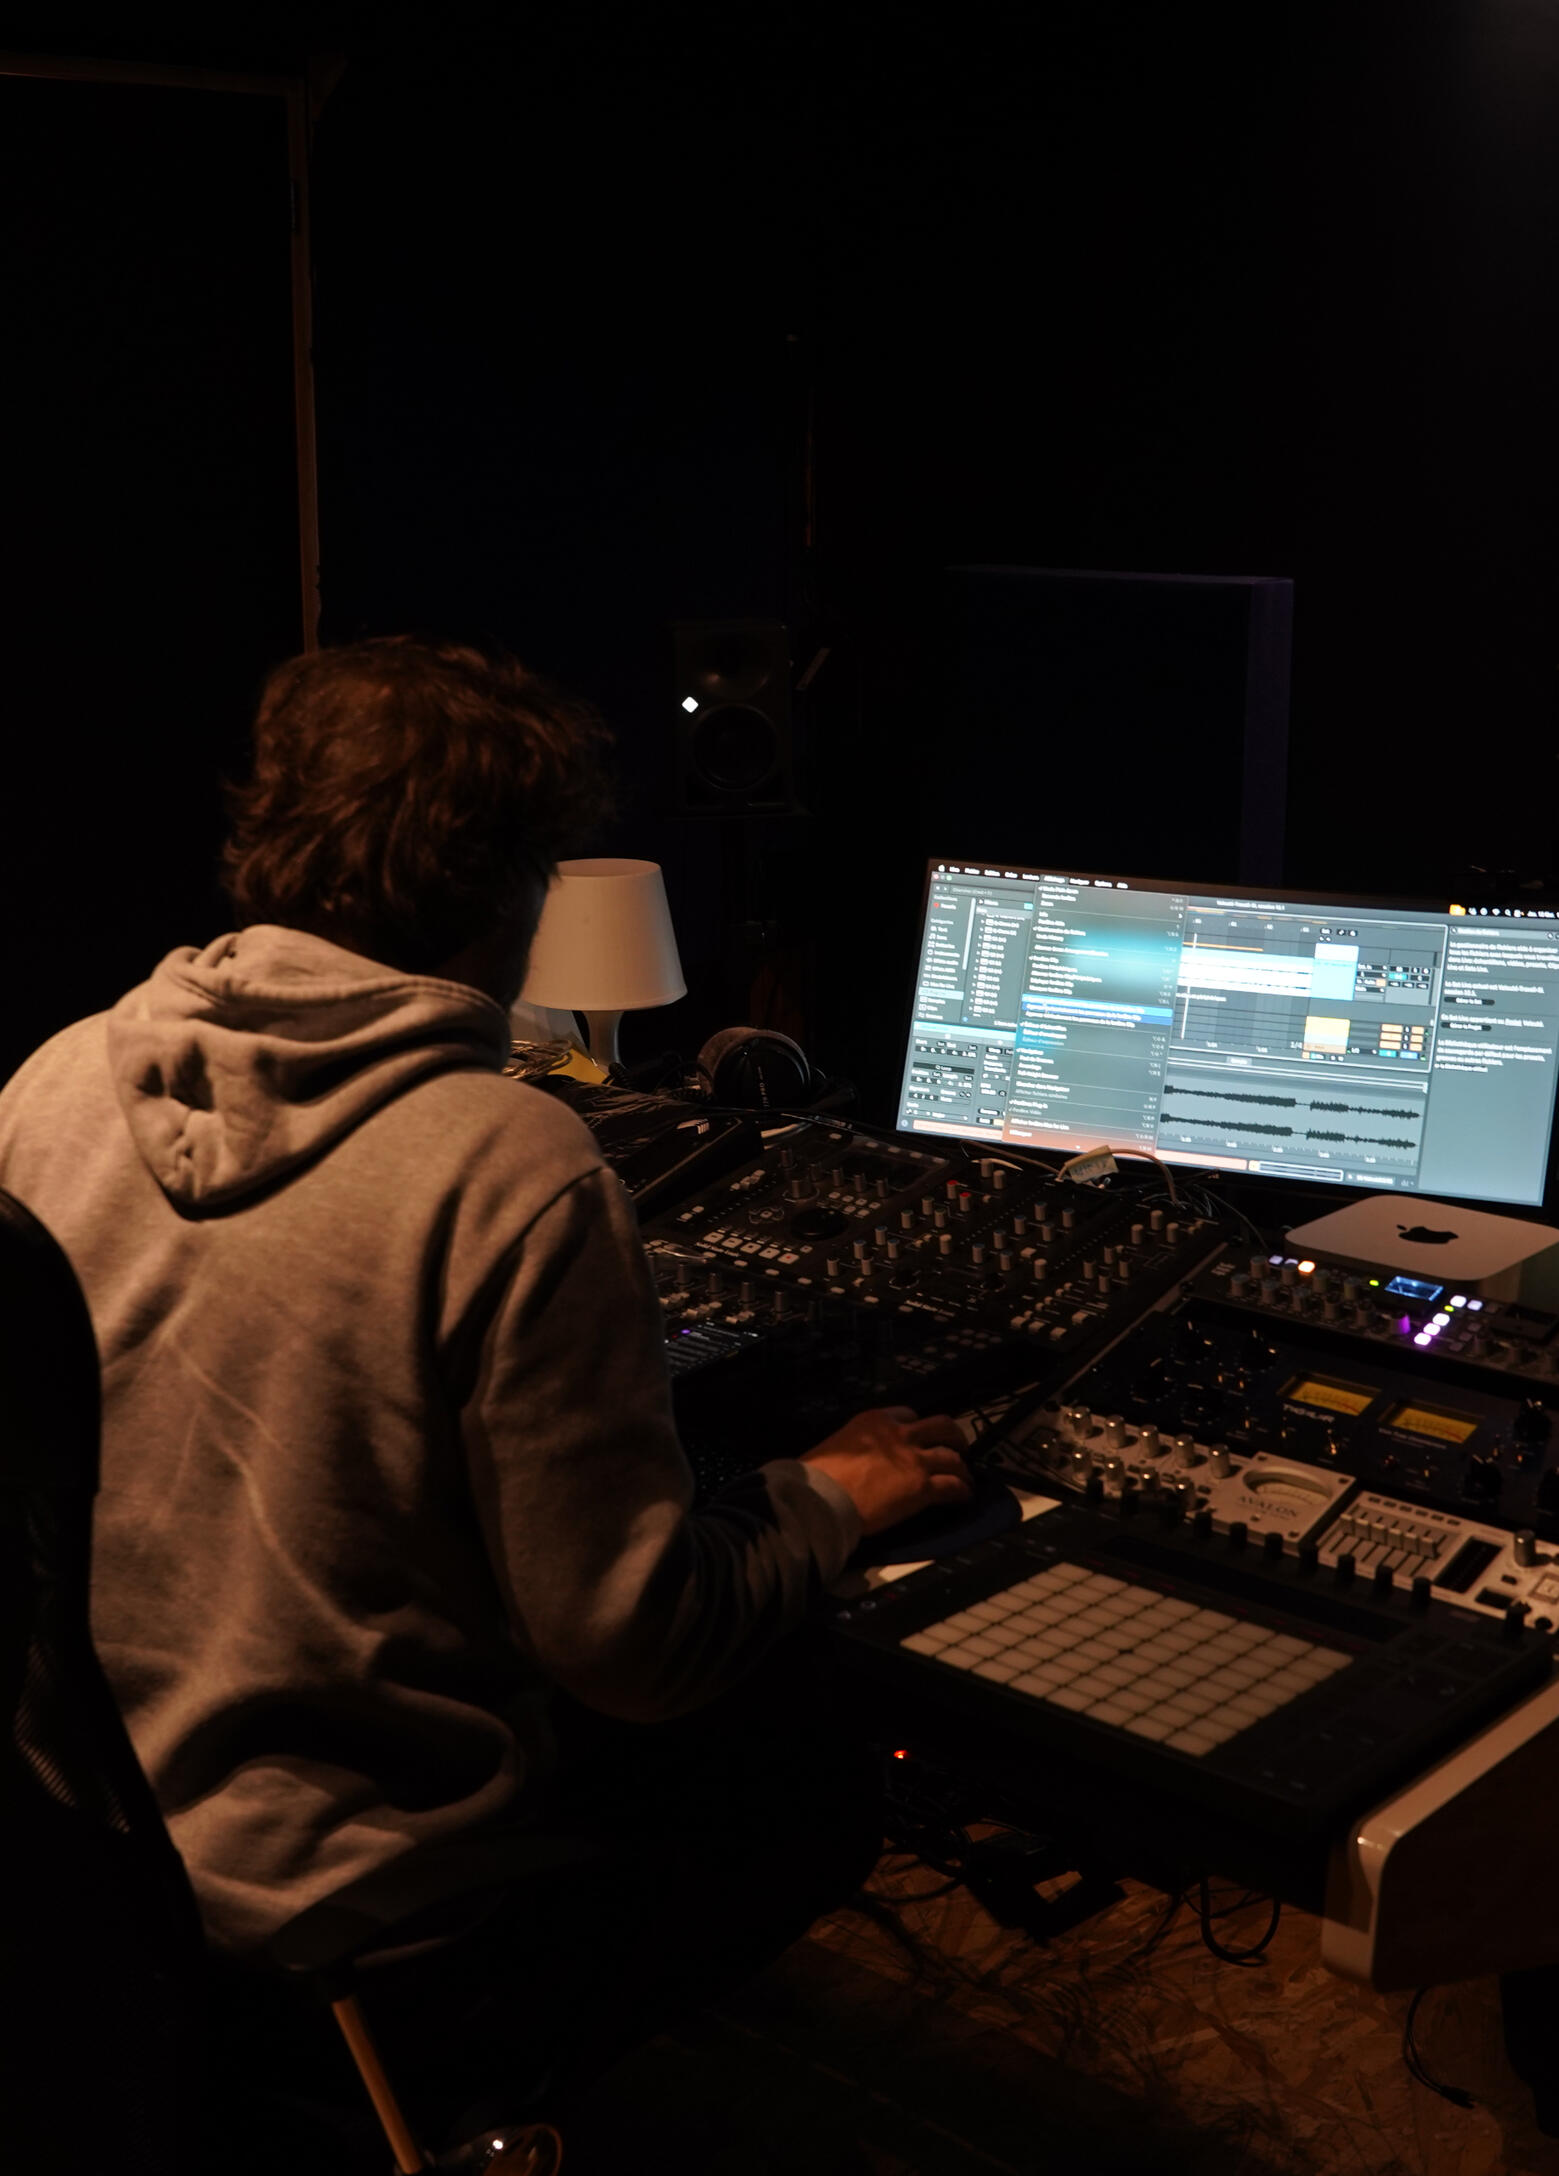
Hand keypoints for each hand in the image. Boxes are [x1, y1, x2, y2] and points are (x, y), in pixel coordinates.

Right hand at [800, 1406, 972, 1536]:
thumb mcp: (840, 1443)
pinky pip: (953, 1486)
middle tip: (958, 1448)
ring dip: (962, 1467)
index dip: (920, 1426)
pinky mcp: (922, 1487)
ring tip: (966, 1477)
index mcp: (876, 1420)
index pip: (909, 1414)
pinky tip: (964, 1496)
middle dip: (954, 1437)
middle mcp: (901, 1434)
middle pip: (942, 1426)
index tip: (922, 1437)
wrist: (823, 1497)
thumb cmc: (820, 1474)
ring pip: (953, 1457)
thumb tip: (861, 1458)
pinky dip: (963, 1490)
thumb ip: (859, 1445)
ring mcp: (915, 1460)